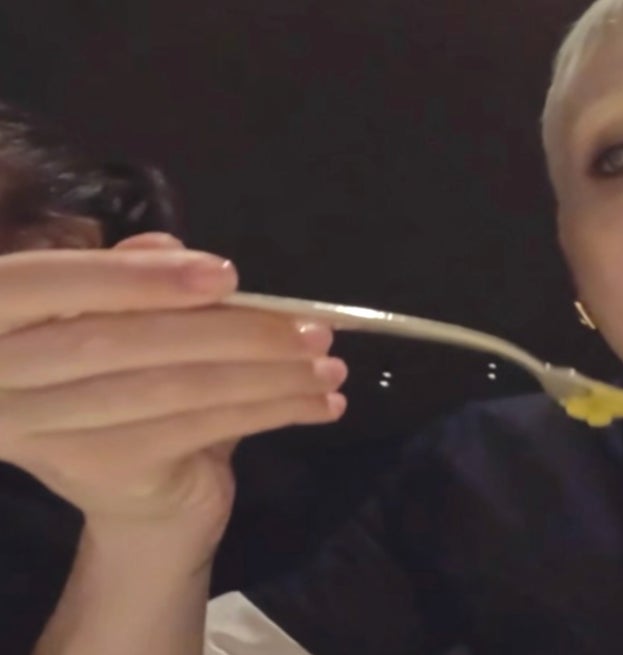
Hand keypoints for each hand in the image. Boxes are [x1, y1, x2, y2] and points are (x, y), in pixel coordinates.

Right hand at [0, 233, 347, 542]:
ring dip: (266, 374)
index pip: (53, 283)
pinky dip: (270, 411)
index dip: (139, 278)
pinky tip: (318, 405)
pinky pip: (196, 427)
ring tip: (329, 367)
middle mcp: (1, 376)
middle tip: (314, 329)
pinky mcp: (100, 469)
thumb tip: (173, 253)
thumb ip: (138, 283)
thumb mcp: (130, 324)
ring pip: (171, 387)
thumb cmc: (132, 387)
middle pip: (121, 342)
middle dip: (231, 331)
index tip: (227, 275)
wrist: (138, 503)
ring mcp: (43, 430)